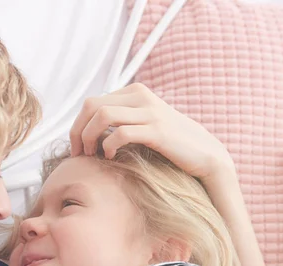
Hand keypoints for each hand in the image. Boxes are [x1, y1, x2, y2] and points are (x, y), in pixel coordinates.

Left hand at [69, 83, 234, 181]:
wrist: (205, 154)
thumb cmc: (170, 144)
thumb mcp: (143, 124)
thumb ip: (122, 119)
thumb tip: (89, 129)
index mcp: (134, 92)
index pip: (92, 102)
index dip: (77, 125)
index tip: (76, 147)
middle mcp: (141, 96)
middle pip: (91, 106)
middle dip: (78, 131)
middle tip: (78, 153)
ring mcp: (150, 112)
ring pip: (102, 116)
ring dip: (89, 137)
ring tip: (91, 155)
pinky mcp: (157, 131)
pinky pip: (121, 133)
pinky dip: (108, 146)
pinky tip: (110, 157)